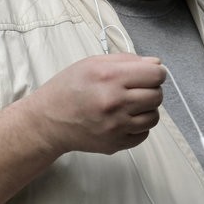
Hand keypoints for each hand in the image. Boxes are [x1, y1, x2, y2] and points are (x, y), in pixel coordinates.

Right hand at [28, 54, 164, 155]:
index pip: (156, 74)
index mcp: (108, 77)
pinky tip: (121, 120)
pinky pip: (144, 133)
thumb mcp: (90, 64)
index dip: (153, 73)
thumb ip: (124, 60)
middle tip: (131, 90)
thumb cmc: (66, 89)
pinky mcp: (117, 143)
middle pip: (157, 95)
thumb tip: (156, 64)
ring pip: (154, 116)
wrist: (47, 121)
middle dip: (148, 90)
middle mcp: (114, 101)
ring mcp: (117, 125)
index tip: (145, 75)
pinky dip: (137, 126)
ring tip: (127, 106)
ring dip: (145, 110)